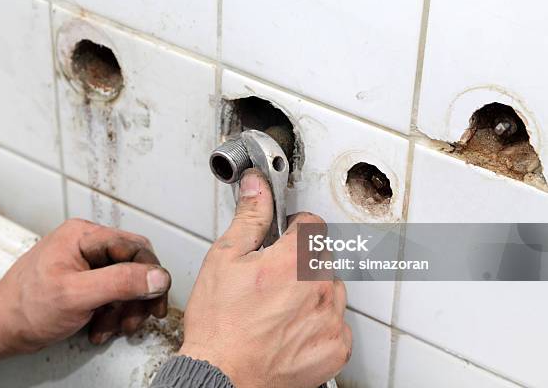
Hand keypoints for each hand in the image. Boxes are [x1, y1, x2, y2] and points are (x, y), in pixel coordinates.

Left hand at [0, 220, 170, 363]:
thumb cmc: (25, 309)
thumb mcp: (77, 295)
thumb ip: (120, 283)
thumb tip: (157, 276)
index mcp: (84, 236)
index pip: (134, 248)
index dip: (150, 274)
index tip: (155, 299)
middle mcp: (87, 244)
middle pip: (134, 265)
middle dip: (138, 295)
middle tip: (139, 317)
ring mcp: (87, 263)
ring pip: (127, 282)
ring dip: (127, 308)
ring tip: (116, 327)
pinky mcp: (86, 281)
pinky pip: (114, 293)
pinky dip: (114, 313)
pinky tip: (103, 327)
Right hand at [179, 169, 351, 387]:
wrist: (222, 376)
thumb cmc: (219, 324)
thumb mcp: (224, 259)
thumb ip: (249, 218)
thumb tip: (258, 186)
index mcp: (293, 260)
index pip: (312, 224)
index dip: (294, 228)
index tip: (282, 239)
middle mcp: (318, 287)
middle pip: (322, 256)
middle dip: (300, 260)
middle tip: (272, 279)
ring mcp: (330, 318)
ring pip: (331, 288)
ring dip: (312, 291)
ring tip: (280, 307)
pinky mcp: (336, 345)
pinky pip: (337, 321)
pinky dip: (320, 322)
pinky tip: (292, 328)